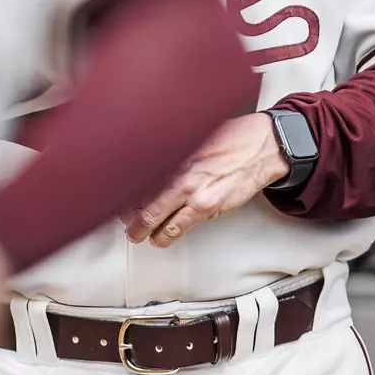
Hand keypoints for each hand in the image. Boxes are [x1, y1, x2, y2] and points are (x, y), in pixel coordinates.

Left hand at [122, 113, 288, 248]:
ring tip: (136, 233)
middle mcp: (177, 171)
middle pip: (137, 196)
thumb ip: (171, 148)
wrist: (260, 147)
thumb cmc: (230, 138)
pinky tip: (159, 239)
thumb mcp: (193, 136)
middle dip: (126, 212)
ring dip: (142, 228)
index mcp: (171, 151)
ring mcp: (190, 190)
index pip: (134, 173)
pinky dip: (164, 236)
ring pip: (154, 216)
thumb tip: (150, 156)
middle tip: (122, 220)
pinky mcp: (206, 206)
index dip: (120, 189)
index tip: (114, 195)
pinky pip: (177, 227)